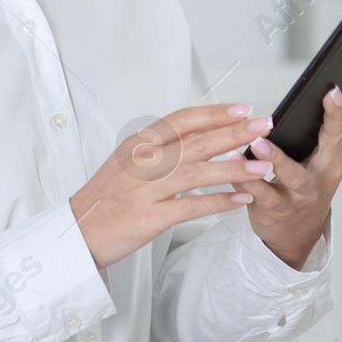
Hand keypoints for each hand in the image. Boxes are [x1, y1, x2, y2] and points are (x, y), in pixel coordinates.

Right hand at [70, 104, 275, 269]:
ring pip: (197, 173)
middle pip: (195, 142)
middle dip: (234, 133)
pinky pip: (191, 208)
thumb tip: (202, 135)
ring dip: (233, 169)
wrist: (77, 232)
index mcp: (137, 144)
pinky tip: (240, 199)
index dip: (214, 113)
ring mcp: (144, 190)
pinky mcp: (149, 218)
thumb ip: (160, 149)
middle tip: (264, 127)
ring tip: (262, 166)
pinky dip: (218, 202)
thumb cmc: (106, 198)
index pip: (181, 121)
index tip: (243, 109)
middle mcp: (141, 163)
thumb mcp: (127, 163)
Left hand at [245, 87, 341, 268]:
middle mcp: (314, 182)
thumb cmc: (308, 189)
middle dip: (295, 146)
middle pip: (312, 160)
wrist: (295, 235)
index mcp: (330, 164)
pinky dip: (243, 181)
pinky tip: (232, 165)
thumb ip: (334, 130)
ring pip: (284, 181)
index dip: (335, 113)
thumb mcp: (326, 161)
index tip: (331, 91)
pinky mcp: (270, 210)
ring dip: (269, 163)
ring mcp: (293, 198)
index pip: (336, 134)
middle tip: (271, 129)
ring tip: (254, 146)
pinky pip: (255, 194)